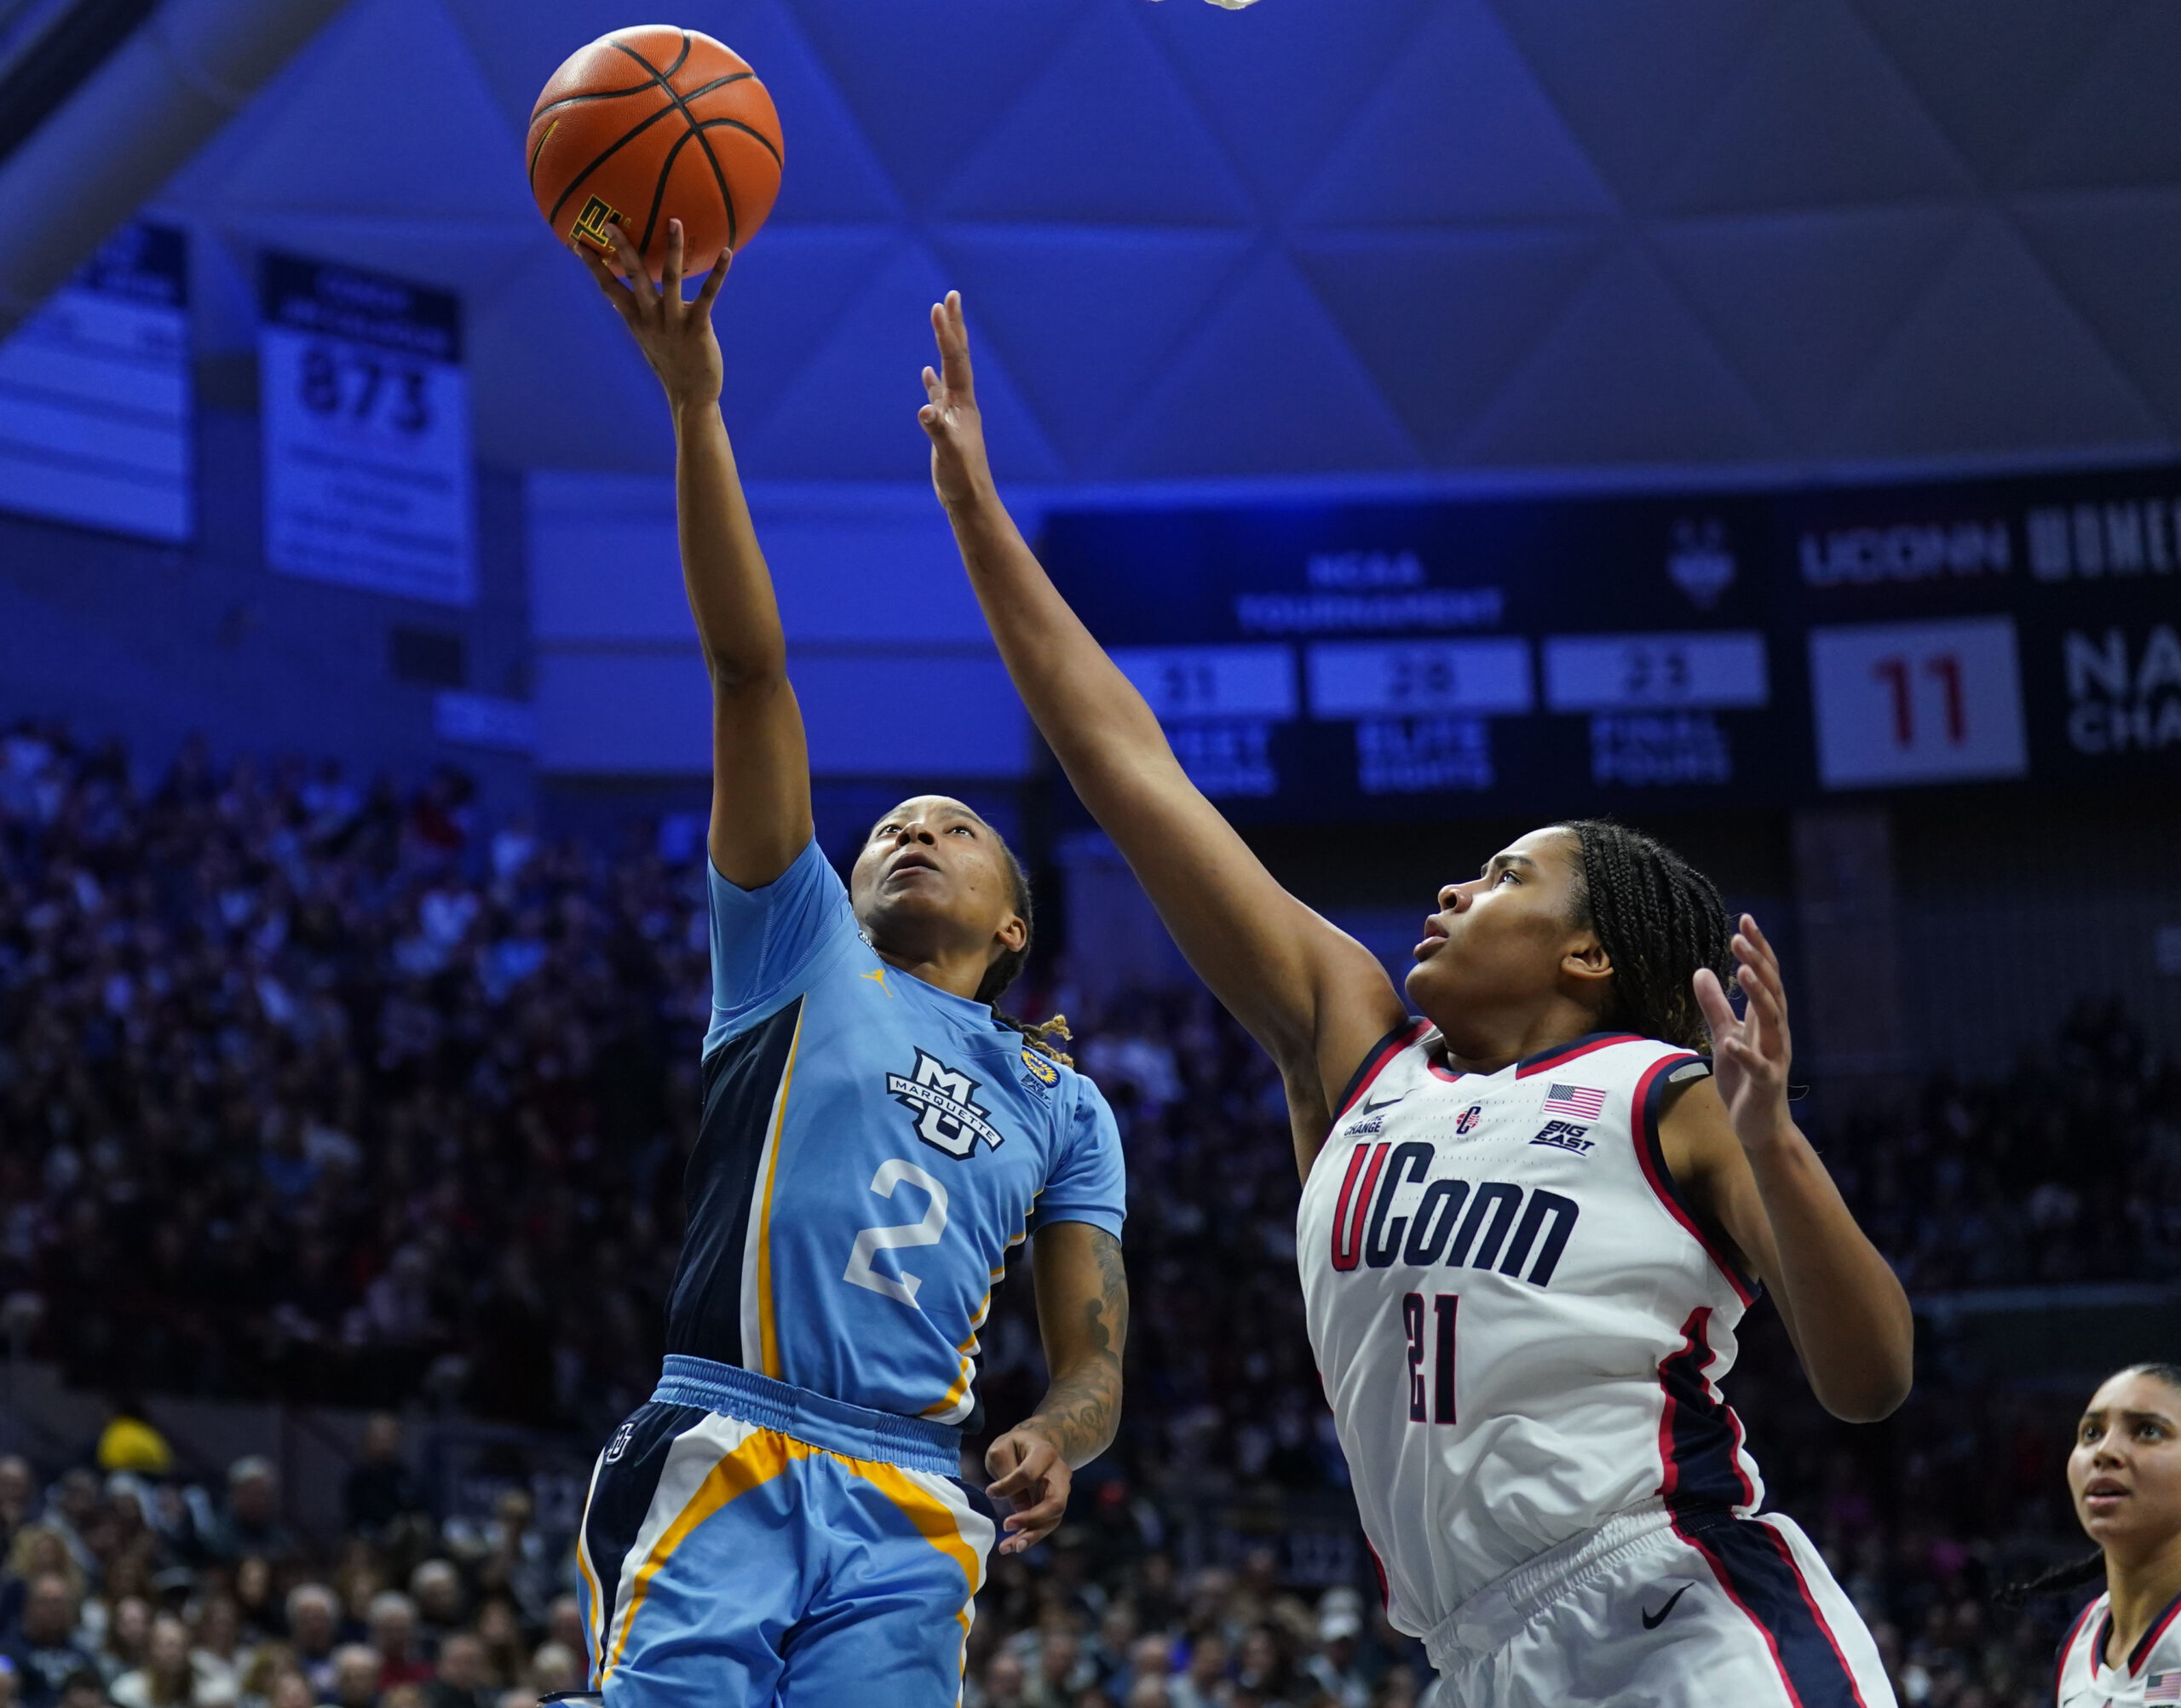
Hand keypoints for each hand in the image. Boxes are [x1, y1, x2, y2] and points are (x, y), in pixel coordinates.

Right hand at [576, 218, 729, 408]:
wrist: (691, 395)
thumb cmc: (671, 363)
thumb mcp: (647, 338)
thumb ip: (639, 314)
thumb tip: (627, 296)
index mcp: (636, 318)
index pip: (608, 287)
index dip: (593, 265)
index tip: (576, 242)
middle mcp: (650, 317)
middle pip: (633, 277)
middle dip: (622, 248)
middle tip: (611, 222)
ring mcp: (673, 322)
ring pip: (671, 279)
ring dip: (672, 249)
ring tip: (674, 221)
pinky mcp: (697, 326)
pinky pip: (708, 295)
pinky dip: (718, 273)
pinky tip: (726, 252)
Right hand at [919, 291, 994, 510]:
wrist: (970, 500)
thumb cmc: (962, 479)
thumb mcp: (948, 455)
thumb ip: (937, 432)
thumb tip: (925, 411)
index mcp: (963, 403)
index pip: (954, 360)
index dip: (946, 333)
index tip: (939, 304)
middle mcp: (961, 402)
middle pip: (957, 356)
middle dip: (953, 326)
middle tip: (951, 296)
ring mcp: (953, 413)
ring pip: (948, 370)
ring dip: (944, 345)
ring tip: (941, 322)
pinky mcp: (945, 426)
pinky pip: (938, 394)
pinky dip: (932, 380)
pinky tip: (927, 372)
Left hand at [983, 1422, 1071, 1554]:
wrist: (1035, 1444)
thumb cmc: (1014, 1446)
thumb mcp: (1002, 1449)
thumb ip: (1006, 1473)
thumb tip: (1017, 1508)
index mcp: (1045, 1453)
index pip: (1029, 1474)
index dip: (1008, 1486)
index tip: (990, 1492)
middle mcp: (1060, 1474)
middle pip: (1055, 1503)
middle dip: (1032, 1520)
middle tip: (1006, 1526)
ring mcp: (1061, 1491)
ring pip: (1053, 1519)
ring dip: (1031, 1536)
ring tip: (1008, 1547)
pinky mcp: (1054, 1505)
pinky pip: (1046, 1524)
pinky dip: (1030, 1536)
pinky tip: (1013, 1545)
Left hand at [1693, 915, 1792, 1151]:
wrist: (1759, 1126)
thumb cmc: (1744, 1079)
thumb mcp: (1725, 1034)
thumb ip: (1715, 1005)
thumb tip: (1701, 970)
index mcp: (1765, 1019)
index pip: (1766, 976)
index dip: (1758, 949)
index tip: (1745, 920)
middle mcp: (1775, 1033)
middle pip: (1770, 990)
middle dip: (1757, 963)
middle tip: (1739, 937)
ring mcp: (1774, 1057)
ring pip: (1771, 1021)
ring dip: (1758, 995)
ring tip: (1742, 971)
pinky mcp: (1766, 1083)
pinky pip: (1758, 1066)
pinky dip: (1745, 1053)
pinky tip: (1730, 1041)